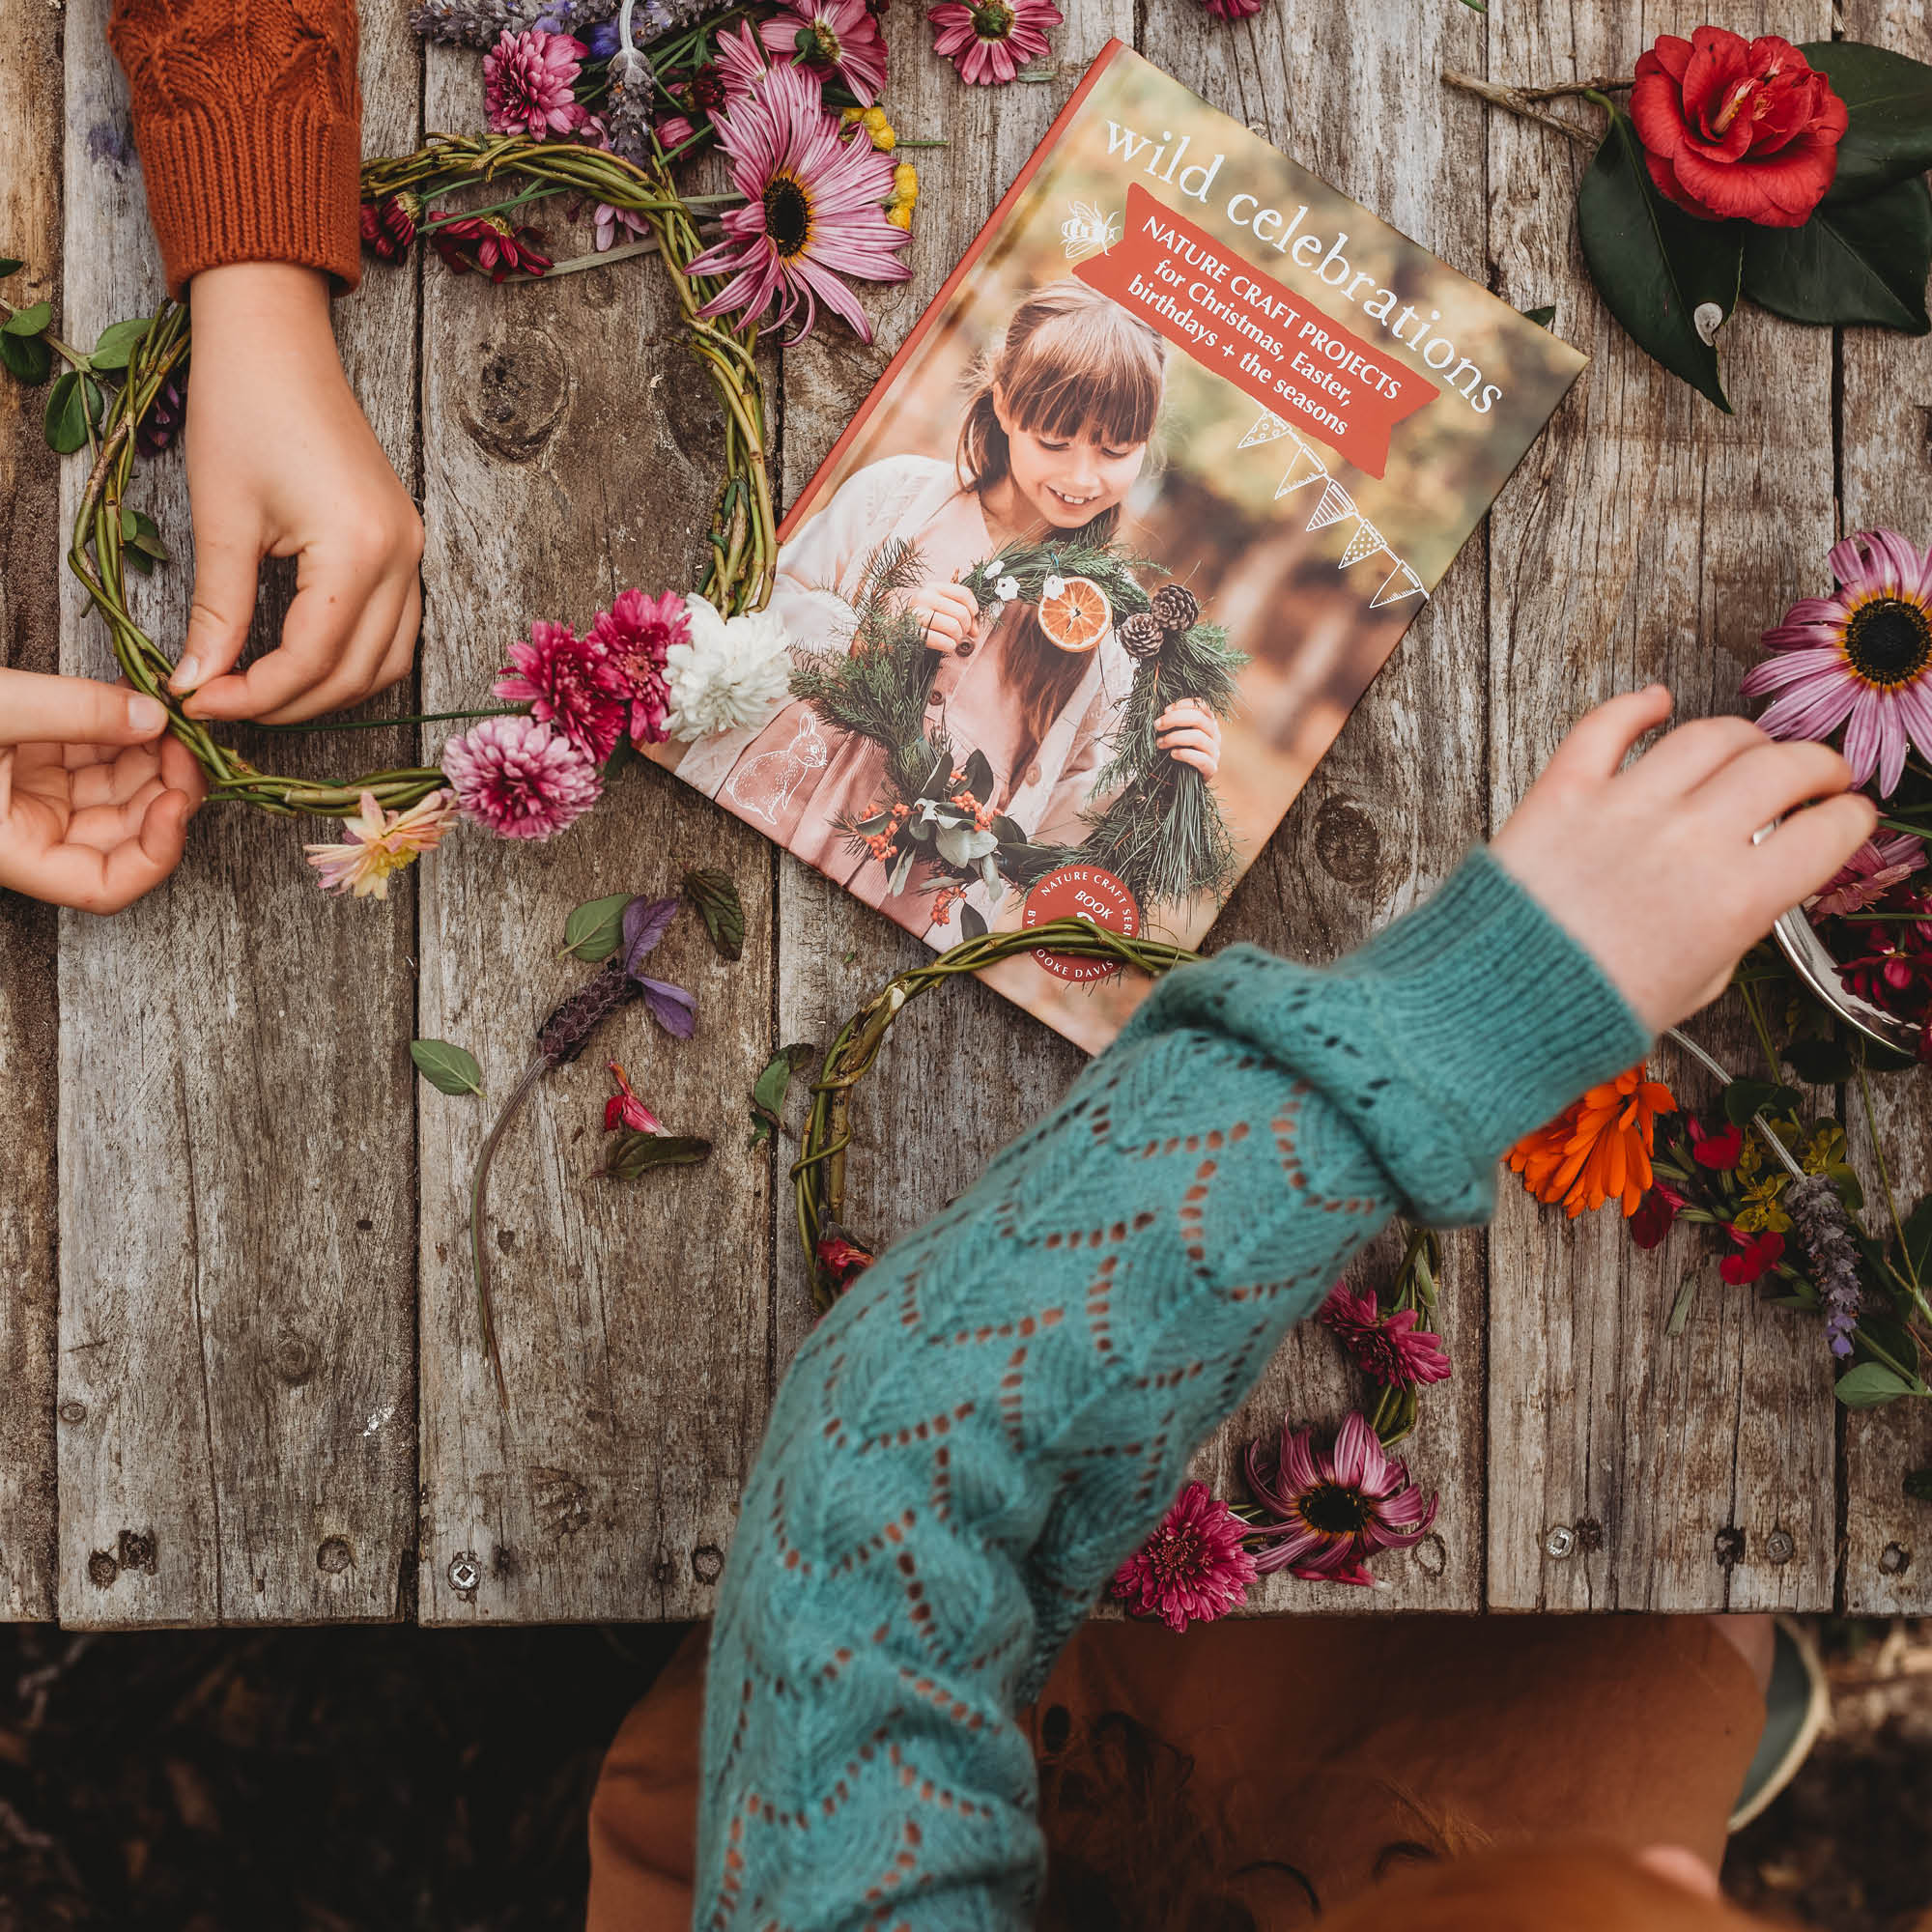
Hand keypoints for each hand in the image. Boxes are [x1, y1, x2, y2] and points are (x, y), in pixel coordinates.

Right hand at [0, 672, 205, 910]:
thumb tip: (153, 718)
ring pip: (120, 792)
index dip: (157, 852)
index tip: (176, 801)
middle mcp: (29, 832)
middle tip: (185, 739)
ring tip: (165, 711)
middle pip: (126, 834)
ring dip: (153, 755)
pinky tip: (140, 700)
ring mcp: (35, 797)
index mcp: (10, 851)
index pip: (105, 887)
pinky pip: (97, 756)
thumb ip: (72, 713)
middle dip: (166, 788)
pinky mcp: (36, 762)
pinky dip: (125, 730)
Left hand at [173, 263, 422, 724]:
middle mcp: (401, 558)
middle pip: (357, 673)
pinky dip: (354, 658)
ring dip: (328, 689)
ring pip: (387, 662)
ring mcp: (412, 551)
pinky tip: (303, 657)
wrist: (277, 340)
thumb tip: (196, 683)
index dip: (256, 695)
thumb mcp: (221, 518)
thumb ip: (217, 611)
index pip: (313, 658)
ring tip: (262, 689)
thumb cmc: (244, 408)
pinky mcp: (405, 544)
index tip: (201, 701)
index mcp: (357, 550)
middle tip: (223, 701)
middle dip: (290, 702)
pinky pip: (396, 630)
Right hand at [902, 580, 980, 654]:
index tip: (972, 621)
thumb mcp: (941, 610)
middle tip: (960, 634)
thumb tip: (976, 631)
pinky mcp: (914, 632)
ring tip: (951, 640)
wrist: (894, 633)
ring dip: (957, 638)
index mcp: (933, 588)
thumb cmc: (923, 622)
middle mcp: (924, 597)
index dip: (973, 609)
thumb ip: (961, 614)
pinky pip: (943, 641)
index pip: (964, 593)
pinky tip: (946, 646)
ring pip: (954, 627)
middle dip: (965, 628)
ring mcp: (917, 614)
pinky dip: (949, 646)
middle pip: (961, 612)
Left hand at [1155, 699, 1219, 778]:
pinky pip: (1201, 759)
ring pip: (1199, 737)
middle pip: (1199, 718)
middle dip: (1175, 719)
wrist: (1180, 781)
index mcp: (1207, 722)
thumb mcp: (1173, 732)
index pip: (1201, 705)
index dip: (1184, 704)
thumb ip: (1168, 719)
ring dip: (1175, 738)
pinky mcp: (1211, 768)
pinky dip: (1185, 754)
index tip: (1166, 710)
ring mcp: (1215, 751)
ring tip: (1159, 743)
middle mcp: (1214, 734)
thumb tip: (1152, 702)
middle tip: (1157, 725)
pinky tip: (1172, 754)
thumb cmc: (1175, 752)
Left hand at [1491, 685, 1875, 1034]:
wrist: (1500, 1006)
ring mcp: (1626, 807)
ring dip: (1744, 736)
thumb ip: (1732, 930)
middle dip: (1816, 765)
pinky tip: (1656, 701)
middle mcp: (1690, 840)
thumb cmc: (1588, 1011)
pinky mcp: (1565, 791)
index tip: (1849, 815)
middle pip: (1781, 768)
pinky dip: (1637, 704)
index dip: (1850, 818)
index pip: (1827, 831)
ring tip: (1750, 747)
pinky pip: (1607, 725)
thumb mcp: (1695, 987)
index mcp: (1736, 898)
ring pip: (1709, 736)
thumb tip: (1747, 890)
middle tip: (1818, 774)